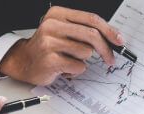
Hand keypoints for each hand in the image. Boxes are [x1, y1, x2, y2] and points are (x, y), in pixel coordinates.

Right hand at [0, 6, 124, 84]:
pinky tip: (64, 68)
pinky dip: (75, 70)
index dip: (109, 30)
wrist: (24, 61)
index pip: (91, 19)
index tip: (119, 40)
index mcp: (58, 14)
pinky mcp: (50, 60)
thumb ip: (84, 31)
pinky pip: (78, 66)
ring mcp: (50, 42)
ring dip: (82, 60)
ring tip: (69, 60)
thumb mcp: (64, 32)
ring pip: (86, 52)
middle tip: (110, 59)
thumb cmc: (48, 48)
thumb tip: (112, 38)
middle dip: (105, 49)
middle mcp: (52, 25)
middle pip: (91, 35)